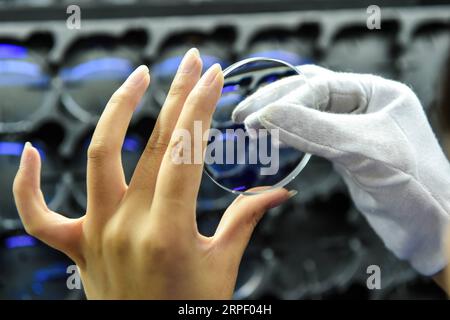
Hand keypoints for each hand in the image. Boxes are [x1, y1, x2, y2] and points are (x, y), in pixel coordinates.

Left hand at [12, 48, 293, 298]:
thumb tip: (279, 193)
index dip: (201, 110)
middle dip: (178, 97)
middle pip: (153, 144)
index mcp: (169, 233)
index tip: (213, 78)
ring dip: (118, 111)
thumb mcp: (222, 266)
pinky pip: (38, 215)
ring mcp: (97, 234)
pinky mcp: (76, 247)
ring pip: (99, 158)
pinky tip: (33, 151)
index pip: (186, 153)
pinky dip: (28, 184)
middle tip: (192, 63)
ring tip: (139, 77)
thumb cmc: (190, 311)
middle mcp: (128, 227)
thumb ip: (245, 220)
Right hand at [233, 65, 449, 275]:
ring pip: (307, 114)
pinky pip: (311, 135)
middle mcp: (364, 104)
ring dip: (279, 119)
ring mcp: (354, 127)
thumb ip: (314, 129)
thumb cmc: (413, 185)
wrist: (431, 228)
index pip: (319, 86)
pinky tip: (271, 140)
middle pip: (309, 93)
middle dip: (275, 103)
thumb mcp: (361, 150)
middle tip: (242, 116)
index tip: (254, 118)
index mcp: (376, 91)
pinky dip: (289, 137)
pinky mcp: (346, 151)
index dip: (283, 100)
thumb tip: (267, 115)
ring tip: (250, 128)